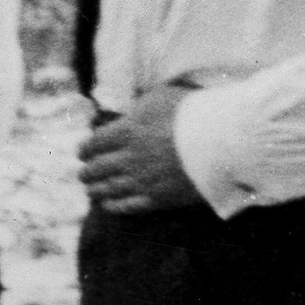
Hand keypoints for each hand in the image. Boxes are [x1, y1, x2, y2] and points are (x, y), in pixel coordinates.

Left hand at [78, 81, 204, 213]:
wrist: (223, 141)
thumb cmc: (194, 113)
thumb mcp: (160, 97)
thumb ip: (139, 107)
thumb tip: (128, 112)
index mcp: (127, 131)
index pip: (94, 143)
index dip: (85, 149)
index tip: (81, 152)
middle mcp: (129, 158)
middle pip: (96, 168)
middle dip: (86, 171)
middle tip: (83, 173)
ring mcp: (143, 181)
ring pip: (108, 189)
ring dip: (95, 190)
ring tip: (90, 190)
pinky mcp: (159, 199)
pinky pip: (128, 206)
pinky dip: (114, 206)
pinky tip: (108, 206)